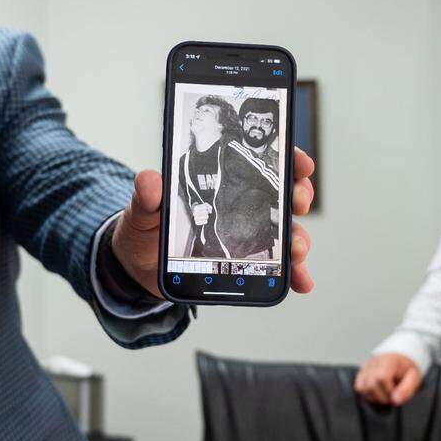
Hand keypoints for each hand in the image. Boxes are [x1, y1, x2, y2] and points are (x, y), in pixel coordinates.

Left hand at [112, 146, 316, 297]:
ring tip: (296, 251)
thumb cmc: (145, 231)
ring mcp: (247, 233)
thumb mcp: (142, 211)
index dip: (286, 158)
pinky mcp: (247, 261)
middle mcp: (240, 204)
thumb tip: (149, 179)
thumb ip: (147, 197)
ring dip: (298, 240)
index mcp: (220, 181)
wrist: (140, 268)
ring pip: (285, 231)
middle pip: (282, 193)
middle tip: (297, 203)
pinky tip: (300, 282)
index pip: (260, 161)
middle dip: (299, 196)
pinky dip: (293, 274)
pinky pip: (276, 266)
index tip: (300, 163)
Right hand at [354, 353, 421, 404]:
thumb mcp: (415, 378)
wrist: (401, 359)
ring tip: (385, 394)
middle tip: (392, 395)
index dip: (389, 390)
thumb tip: (395, 400)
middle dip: (382, 396)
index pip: (381, 378)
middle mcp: (373, 362)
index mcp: (388, 360)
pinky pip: (358, 387)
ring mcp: (365, 367)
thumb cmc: (407, 369)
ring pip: (362, 387)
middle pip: (370, 385)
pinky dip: (367, 394)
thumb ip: (407, 389)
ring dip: (374, 396)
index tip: (397, 393)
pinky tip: (378, 392)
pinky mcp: (361, 373)